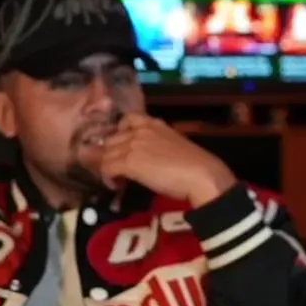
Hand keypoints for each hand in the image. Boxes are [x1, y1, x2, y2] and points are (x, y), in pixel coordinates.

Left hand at [99, 113, 236, 205]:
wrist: (200, 173)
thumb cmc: (194, 163)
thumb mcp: (173, 145)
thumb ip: (156, 146)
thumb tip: (148, 159)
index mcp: (154, 123)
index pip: (127, 119)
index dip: (119, 133)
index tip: (121, 146)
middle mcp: (140, 130)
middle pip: (111, 139)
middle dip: (109, 153)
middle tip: (115, 168)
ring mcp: (133, 145)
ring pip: (105, 153)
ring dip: (107, 166)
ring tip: (115, 179)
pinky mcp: (129, 162)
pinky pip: (107, 168)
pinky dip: (108, 178)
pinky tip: (115, 186)